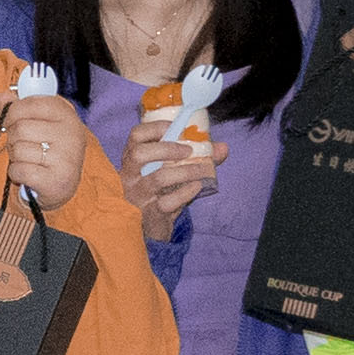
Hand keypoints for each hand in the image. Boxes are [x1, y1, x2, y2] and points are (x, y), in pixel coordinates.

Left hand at [4, 93, 87, 208]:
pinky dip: (16, 174)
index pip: (30, 103)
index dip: (12, 112)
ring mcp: (66, 158)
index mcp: (67, 115)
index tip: (10, 121)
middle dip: (13, 139)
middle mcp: (71, 134)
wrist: (61, 186)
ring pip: (18, 150)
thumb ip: (18, 108)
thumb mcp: (36, 124)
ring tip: (28, 161)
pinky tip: (28, 175)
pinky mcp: (57, 180)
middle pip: (20, 128)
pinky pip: (19, 170)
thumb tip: (3, 96)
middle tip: (23, 146)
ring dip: (15, 158)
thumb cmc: (46, 151)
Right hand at [120, 106, 214, 228]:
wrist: (152, 227)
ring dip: (186, 171)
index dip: (155, 128)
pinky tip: (197, 187)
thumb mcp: (173, 171)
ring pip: (158, 178)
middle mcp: (130, 175)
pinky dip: (185, 193)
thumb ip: (198, 157)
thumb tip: (223, 148)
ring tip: (204, 169)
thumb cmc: (162, 191)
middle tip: (189, 151)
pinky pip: (166, 202)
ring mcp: (138, 195)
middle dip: (167, 149)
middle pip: (139, 154)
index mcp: (133, 159)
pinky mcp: (149, 213)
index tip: (175, 127)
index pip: (135, 135)